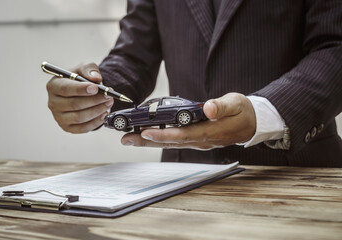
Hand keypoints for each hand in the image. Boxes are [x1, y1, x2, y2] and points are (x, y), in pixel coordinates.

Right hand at [46, 63, 113, 132]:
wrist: (81, 92)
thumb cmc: (80, 79)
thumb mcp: (84, 68)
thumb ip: (90, 69)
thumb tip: (96, 78)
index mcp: (54, 86)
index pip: (66, 89)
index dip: (81, 89)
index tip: (96, 88)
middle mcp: (53, 103)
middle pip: (74, 104)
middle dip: (94, 100)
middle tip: (108, 96)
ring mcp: (59, 117)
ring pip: (79, 117)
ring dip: (97, 111)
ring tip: (108, 103)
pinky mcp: (67, 127)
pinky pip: (82, 128)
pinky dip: (95, 122)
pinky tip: (104, 114)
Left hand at [121, 93, 255, 149]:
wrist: (252, 123)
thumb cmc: (243, 112)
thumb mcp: (236, 103)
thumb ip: (222, 106)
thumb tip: (208, 108)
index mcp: (211, 132)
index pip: (183, 135)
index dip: (163, 134)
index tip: (145, 131)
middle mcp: (202, 140)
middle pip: (171, 142)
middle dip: (147, 141)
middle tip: (126, 139)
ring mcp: (199, 142)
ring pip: (170, 143)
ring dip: (150, 141)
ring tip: (130, 139)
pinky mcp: (197, 139)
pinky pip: (175, 141)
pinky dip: (160, 139)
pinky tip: (148, 136)